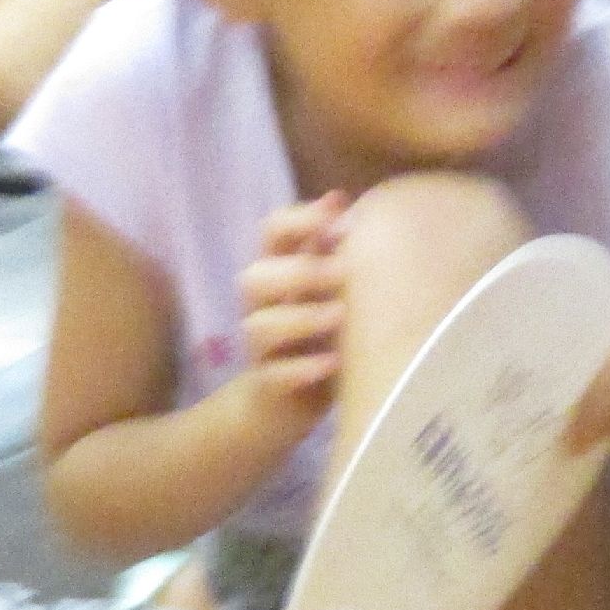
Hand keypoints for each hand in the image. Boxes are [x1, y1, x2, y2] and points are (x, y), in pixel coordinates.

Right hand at [236, 194, 349, 422]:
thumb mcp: (329, 291)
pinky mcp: (267, 385)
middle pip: (255, 277)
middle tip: (343, 271)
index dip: (298, 218)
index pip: (272, 232)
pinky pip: (273, 375)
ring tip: (339, 317)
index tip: (336, 207)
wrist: (282, 404)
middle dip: (299, 270)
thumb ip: (337, 252)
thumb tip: (354, 205)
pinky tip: (331, 364)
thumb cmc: (316, 334)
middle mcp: (262, 306)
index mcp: (278, 272)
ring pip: (258, 326)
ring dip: (300, 318)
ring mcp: (260, 347)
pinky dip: (300, 368)